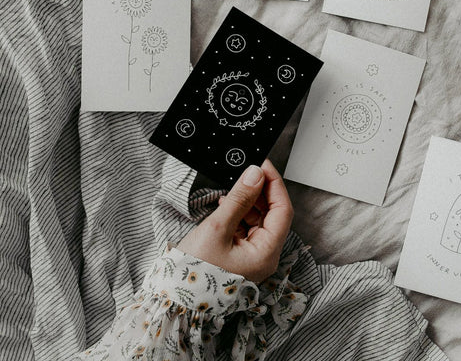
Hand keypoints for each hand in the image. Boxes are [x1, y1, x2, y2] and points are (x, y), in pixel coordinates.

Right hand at [176, 159, 292, 282]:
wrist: (174, 299)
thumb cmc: (194, 272)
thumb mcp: (218, 229)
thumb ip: (239, 199)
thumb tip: (255, 174)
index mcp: (266, 254)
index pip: (283, 211)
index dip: (275, 184)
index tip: (263, 165)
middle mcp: (264, 257)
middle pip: (272, 214)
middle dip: (261, 191)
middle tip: (248, 171)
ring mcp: (252, 257)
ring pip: (259, 220)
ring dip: (248, 200)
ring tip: (234, 187)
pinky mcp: (239, 255)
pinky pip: (246, 227)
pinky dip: (239, 212)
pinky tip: (227, 203)